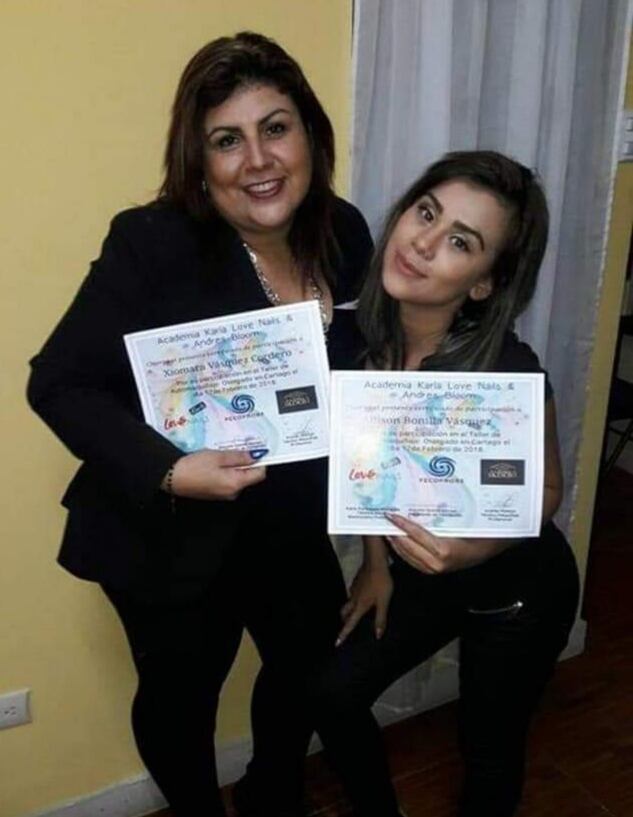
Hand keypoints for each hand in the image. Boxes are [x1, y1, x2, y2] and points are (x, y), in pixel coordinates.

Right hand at [167, 449, 265, 500]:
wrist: (170, 477)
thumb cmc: (194, 466)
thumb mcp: (218, 456)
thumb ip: (239, 456)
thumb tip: (257, 455)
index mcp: (235, 484)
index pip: (259, 474)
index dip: (260, 460)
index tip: (255, 448)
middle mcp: (232, 492)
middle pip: (249, 475)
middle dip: (245, 461)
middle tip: (237, 446)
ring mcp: (223, 494)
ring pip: (237, 477)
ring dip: (234, 464)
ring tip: (223, 452)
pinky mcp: (215, 493)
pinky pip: (227, 480)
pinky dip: (225, 470)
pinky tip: (215, 461)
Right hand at [336, 559, 392, 645]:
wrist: (375, 561)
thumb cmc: (381, 583)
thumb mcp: (383, 602)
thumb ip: (380, 618)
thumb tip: (377, 635)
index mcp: (359, 606)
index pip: (350, 623)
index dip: (343, 634)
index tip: (336, 643)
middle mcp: (353, 598)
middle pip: (344, 612)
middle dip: (343, 620)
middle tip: (345, 626)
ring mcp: (354, 588)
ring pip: (348, 601)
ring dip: (349, 609)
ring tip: (356, 612)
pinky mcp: (357, 580)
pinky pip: (353, 592)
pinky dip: (355, 598)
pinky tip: (363, 595)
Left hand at [386, 513, 509, 573]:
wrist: (490, 549)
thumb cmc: (478, 534)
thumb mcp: (461, 522)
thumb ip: (439, 517)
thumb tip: (417, 504)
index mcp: (444, 550)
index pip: (415, 534)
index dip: (401, 524)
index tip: (390, 514)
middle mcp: (437, 563)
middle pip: (407, 546)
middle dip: (393, 533)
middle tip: (384, 519)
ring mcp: (435, 569)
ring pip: (407, 555)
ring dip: (395, 542)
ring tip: (387, 528)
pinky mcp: (434, 571)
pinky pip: (412, 561)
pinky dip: (403, 550)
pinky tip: (398, 540)